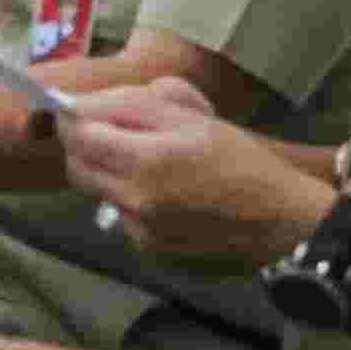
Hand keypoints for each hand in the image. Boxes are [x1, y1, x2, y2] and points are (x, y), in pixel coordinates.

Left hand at [58, 79, 332, 265]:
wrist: (278, 217)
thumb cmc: (239, 159)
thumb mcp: (192, 115)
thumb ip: (133, 103)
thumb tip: (85, 104)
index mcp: (145, 159)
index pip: (77, 134)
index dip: (72, 119)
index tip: (76, 110)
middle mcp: (135, 198)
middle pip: (76, 166)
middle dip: (84, 146)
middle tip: (112, 133)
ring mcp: (139, 227)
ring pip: (96, 190)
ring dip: (107, 172)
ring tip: (147, 163)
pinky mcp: (148, 246)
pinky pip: (120, 213)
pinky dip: (129, 198)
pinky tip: (165, 192)